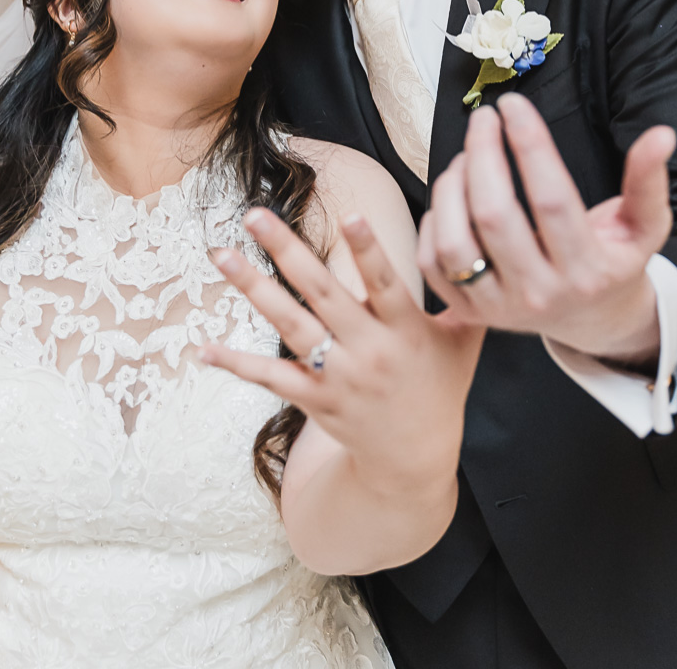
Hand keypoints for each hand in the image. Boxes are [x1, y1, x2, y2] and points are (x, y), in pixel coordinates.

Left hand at [200, 208, 483, 493]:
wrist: (414, 463)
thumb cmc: (440, 389)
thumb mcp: (463, 343)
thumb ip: (462, 297)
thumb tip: (473, 245)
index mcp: (406, 330)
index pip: (386, 283)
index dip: (369, 251)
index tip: (350, 215)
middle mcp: (369, 351)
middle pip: (322, 293)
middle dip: (286, 250)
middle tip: (254, 214)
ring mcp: (339, 377)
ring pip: (290, 326)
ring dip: (252, 288)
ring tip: (220, 254)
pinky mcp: (315, 400)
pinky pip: (271, 378)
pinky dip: (236, 364)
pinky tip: (203, 347)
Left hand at [417, 93, 675, 366]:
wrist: (591, 322)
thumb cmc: (613, 262)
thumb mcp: (643, 228)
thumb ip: (648, 183)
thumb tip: (662, 135)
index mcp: (587, 271)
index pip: (551, 199)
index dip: (529, 145)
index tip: (513, 103)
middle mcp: (540, 294)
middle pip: (496, 215)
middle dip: (483, 154)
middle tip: (484, 118)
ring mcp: (499, 308)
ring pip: (455, 241)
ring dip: (452, 185)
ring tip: (467, 156)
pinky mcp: (468, 312)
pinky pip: (431, 262)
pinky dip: (435, 219)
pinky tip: (454, 194)